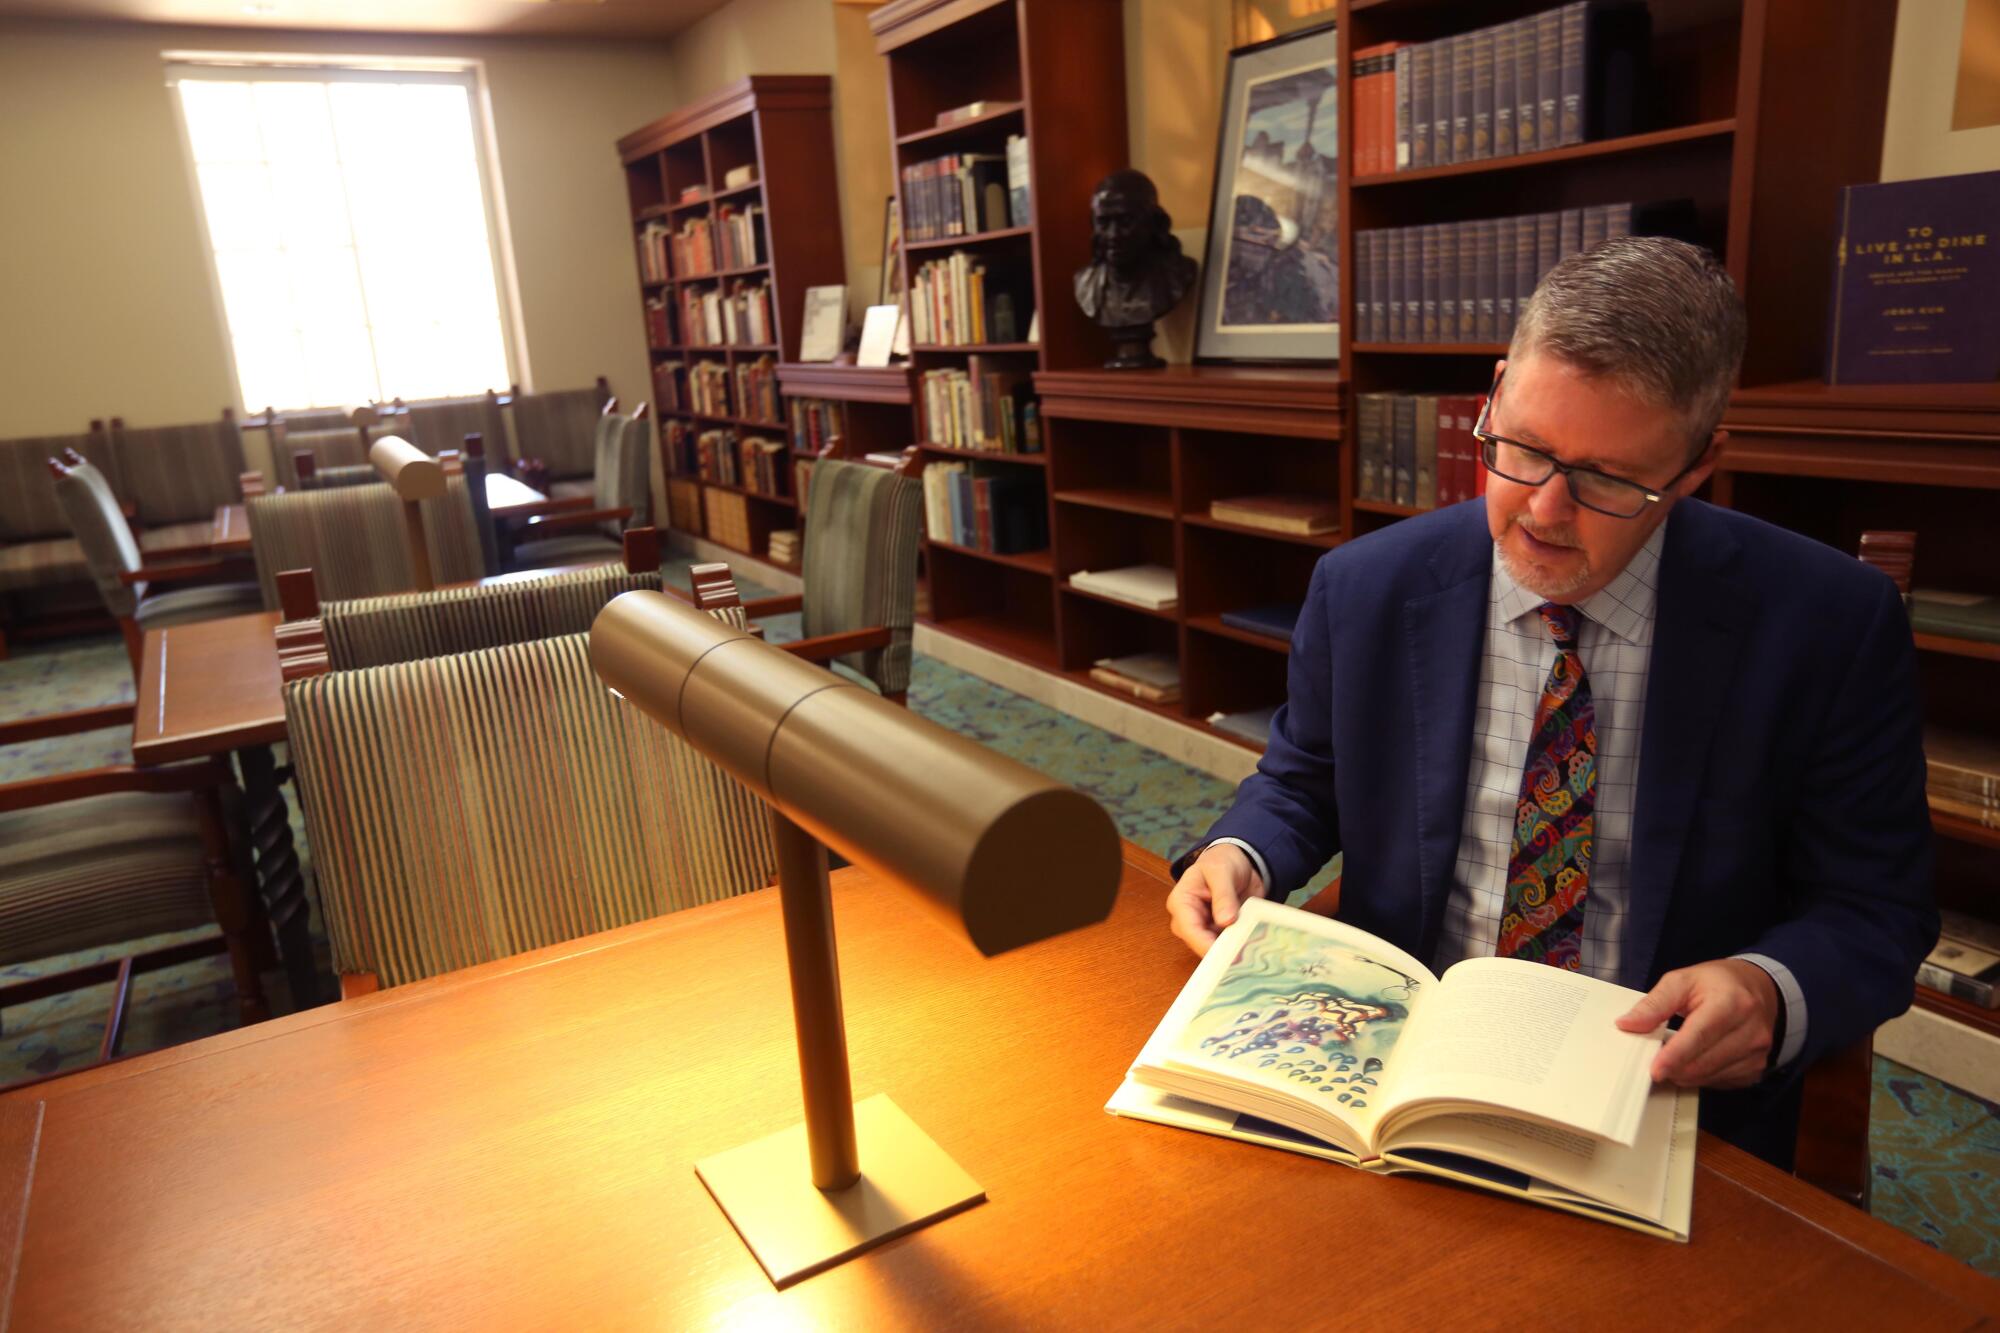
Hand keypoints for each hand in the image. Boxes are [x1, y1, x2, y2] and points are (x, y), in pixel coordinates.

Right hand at [1166, 843, 1265, 956]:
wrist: (1237, 862)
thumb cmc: (1221, 862)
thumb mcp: (1221, 871)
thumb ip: (1223, 895)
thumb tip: (1226, 920)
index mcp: (1181, 902)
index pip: (1189, 929)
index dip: (1206, 944)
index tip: (1228, 953)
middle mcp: (1188, 919)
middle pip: (1200, 943)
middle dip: (1221, 950)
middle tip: (1244, 956)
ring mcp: (1204, 928)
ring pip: (1214, 948)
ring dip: (1232, 950)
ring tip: (1251, 950)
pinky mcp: (1219, 932)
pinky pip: (1228, 945)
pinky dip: (1240, 946)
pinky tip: (1252, 946)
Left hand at [1615, 959, 1778, 1089]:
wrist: (1760, 990)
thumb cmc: (1717, 983)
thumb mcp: (1682, 980)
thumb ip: (1654, 1003)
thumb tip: (1627, 1024)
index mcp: (1732, 1003)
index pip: (1700, 1035)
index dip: (1675, 1055)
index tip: (1655, 1070)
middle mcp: (1751, 1031)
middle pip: (1704, 1062)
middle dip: (1673, 1066)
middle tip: (1653, 1057)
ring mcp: (1757, 1054)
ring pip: (1709, 1077)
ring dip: (1684, 1072)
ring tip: (1673, 1055)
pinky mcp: (1756, 1070)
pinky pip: (1719, 1082)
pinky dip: (1699, 1076)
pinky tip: (1694, 1059)